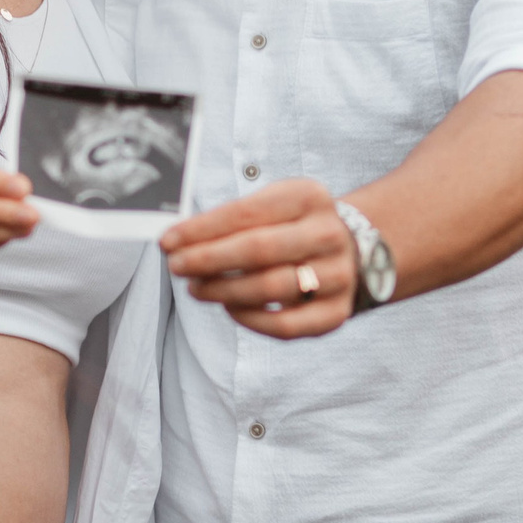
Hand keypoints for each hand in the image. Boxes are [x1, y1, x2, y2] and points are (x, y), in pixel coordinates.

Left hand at [159, 178, 357, 338]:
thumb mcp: (273, 205)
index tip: (168, 240)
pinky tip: (229, 307)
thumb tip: (179, 239)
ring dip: (223, 290)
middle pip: (257, 249)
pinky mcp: (334, 313)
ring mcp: (336, 275)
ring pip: (270, 287)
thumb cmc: (295, 227)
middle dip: (208, 259)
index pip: (246, 213)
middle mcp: (327, 234)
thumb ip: (231, 219)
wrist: (354, 250)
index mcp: (309, 197)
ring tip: (196, 288)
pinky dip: (250, 319)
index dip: (201, 229)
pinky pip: (285, 325)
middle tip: (176, 266)